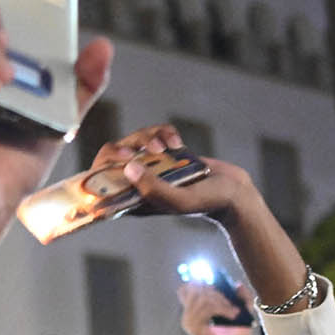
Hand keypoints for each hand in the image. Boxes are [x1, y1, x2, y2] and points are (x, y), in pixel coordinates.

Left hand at [99, 121, 258, 221]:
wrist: (235, 192)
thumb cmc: (208, 202)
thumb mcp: (179, 199)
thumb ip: (152, 188)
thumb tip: (128, 168)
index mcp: (131, 199)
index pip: (99, 184)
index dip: (100, 169)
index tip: (123, 159)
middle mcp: (136, 182)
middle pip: (112, 156)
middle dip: (128, 145)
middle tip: (150, 148)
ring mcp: (150, 166)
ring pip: (134, 140)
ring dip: (149, 137)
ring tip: (171, 146)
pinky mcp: (165, 152)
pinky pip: (153, 134)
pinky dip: (164, 132)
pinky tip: (178, 142)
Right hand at [177, 280, 253, 334]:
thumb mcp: (243, 316)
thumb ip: (242, 299)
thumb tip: (238, 284)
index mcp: (196, 312)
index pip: (187, 289)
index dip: (199, 280)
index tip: (215, 278)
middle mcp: (189, 316)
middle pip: (194, 288)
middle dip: (215, 289)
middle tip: (230, 301)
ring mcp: (190, 322)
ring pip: (202, 296)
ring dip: (222, 300)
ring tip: (234, 311)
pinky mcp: (195, 328)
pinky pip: (207, 307)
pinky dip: (222, 308)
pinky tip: (232, 315)